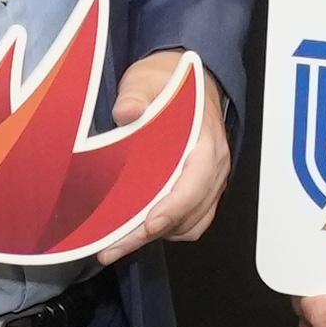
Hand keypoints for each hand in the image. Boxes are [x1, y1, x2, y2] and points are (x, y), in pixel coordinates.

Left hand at [89, 53, 228, 258]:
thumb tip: (127, 111)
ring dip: (158, 235)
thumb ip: (137, 95)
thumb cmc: (170, 82)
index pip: (194, 185)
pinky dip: (167, 230)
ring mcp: (209, 181)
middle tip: (112, 246)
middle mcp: (213, 167)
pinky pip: (190, 221)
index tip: (147, 226)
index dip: (171, 210)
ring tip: (119, 242)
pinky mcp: (200, 189)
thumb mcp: (146, 80)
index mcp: (205, 142)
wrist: (187, 80)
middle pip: (188, 213)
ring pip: (190, 224)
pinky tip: (139, 229)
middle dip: (150, 233)